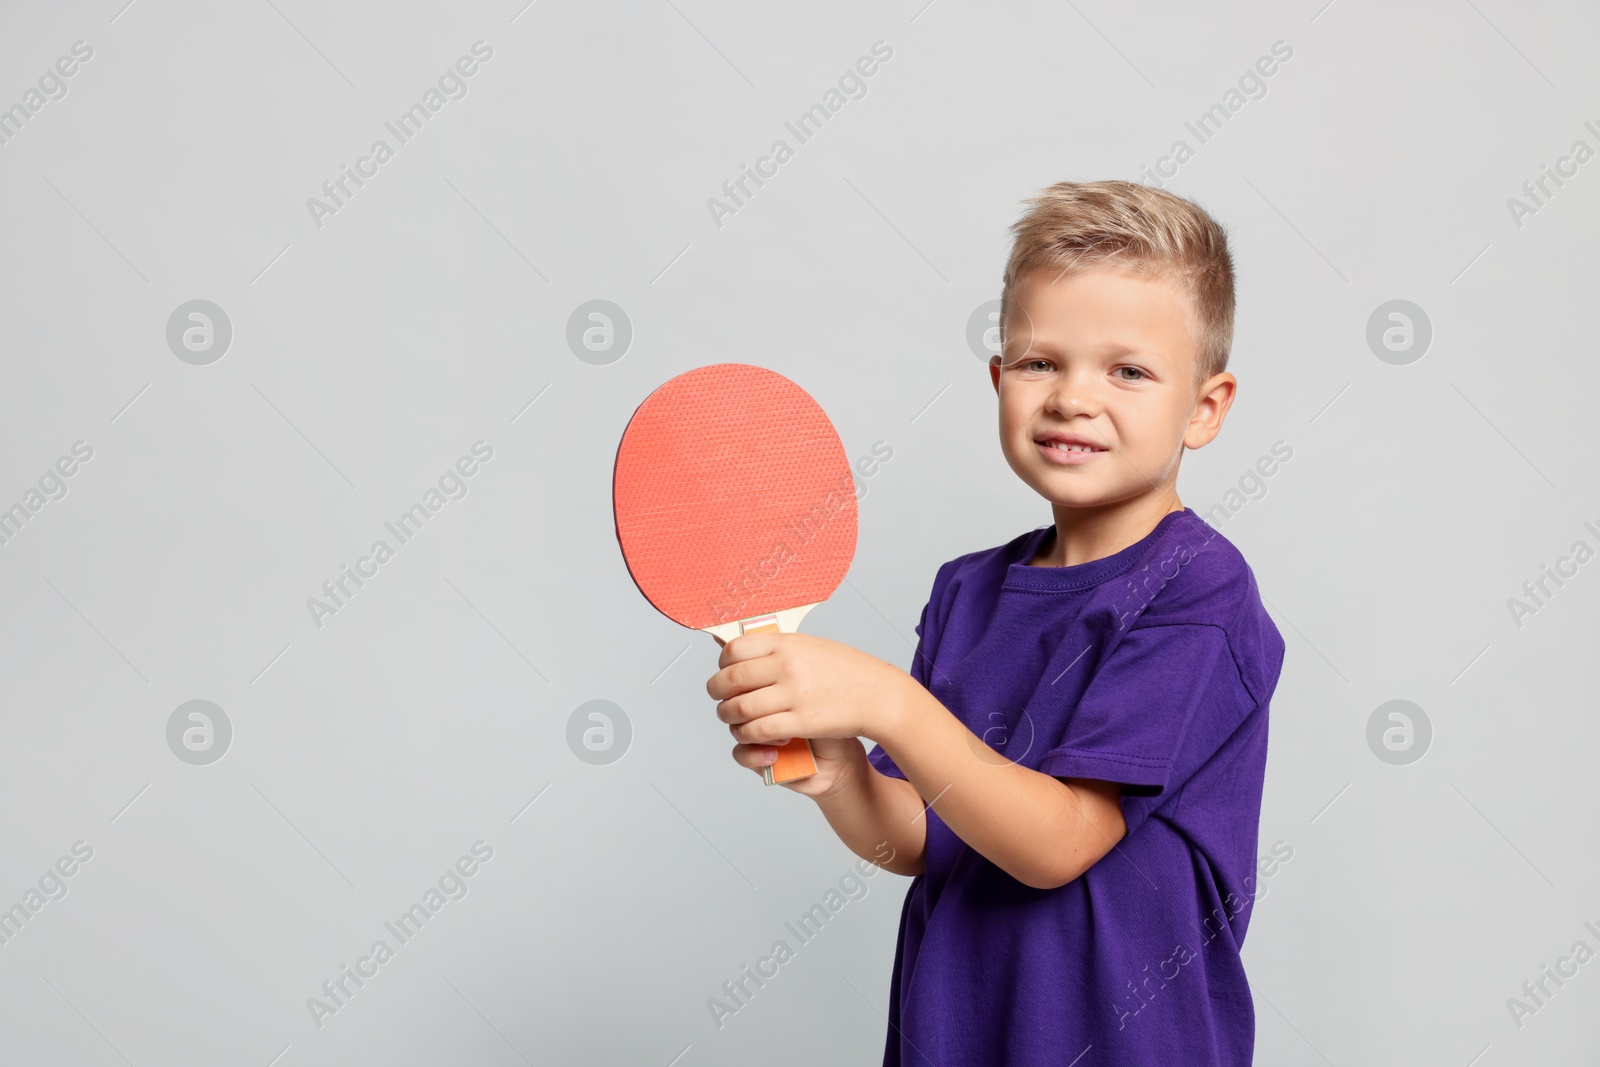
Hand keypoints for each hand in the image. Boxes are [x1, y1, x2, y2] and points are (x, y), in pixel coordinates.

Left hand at [706, 632, 909, 790]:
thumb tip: (741, 650)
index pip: (734, 649)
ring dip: (728, 717)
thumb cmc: (847, 671)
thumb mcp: (810, 647)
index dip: (722, 664)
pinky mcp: (801, 721)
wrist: (879, 694)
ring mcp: (793, 693)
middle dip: (717, 693)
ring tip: (733, 719)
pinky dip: (748, 735)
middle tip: (720, 699)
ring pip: (739, 708)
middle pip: (730, 679)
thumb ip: (778, 649)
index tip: (724, 672)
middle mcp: (786, 665)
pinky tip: (753, 734)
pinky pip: (759, 730)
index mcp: (786, 643)